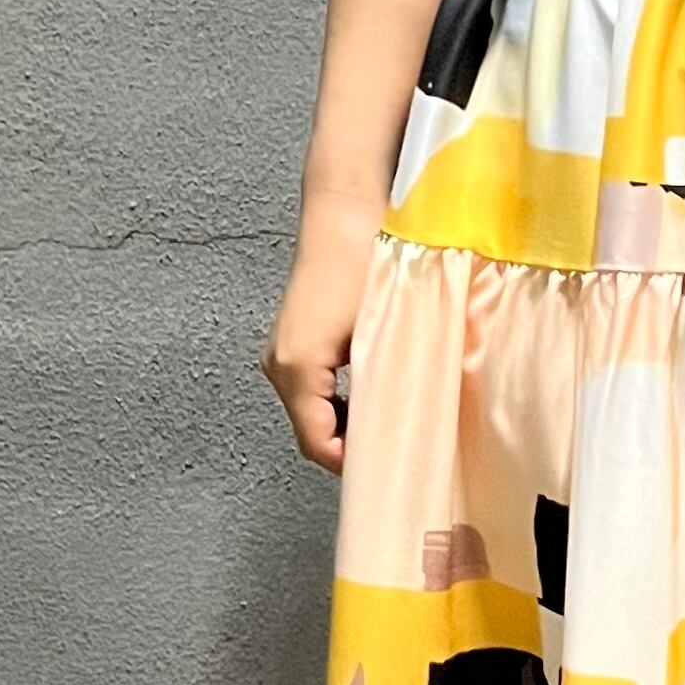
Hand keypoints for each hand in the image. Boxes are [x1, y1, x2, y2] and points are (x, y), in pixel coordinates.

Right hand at [263, 192, 382, 473]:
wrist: (344, 213)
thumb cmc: (367, 263)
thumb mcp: (385, 332)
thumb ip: (387, 386)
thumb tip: (405, 428)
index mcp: (297, 368)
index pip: (317, 443)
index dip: (352, 465)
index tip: (389, 471)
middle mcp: (279, 365)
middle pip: (311, 432)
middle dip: (350, 449)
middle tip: (397, 456)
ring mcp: (280, 353)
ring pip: (310, 413)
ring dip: (344, 426)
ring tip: (390, 429)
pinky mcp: (291, 341)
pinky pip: (310, 391)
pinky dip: (336, 405)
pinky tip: (371, 400)